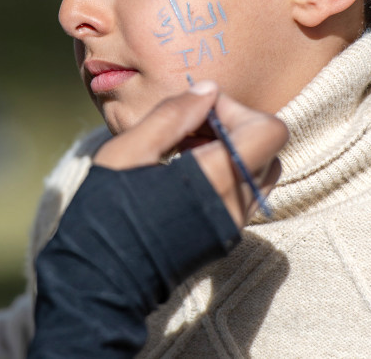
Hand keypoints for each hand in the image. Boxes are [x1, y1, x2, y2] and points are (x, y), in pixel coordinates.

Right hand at [94, 80, 286, 225]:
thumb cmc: (105, 212)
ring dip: (231, 150)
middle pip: (268, 150)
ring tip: (183, 146)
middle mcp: (235, 205)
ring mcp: (232, 225)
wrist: (100, 280)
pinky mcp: (224, 237)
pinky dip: (224, 173)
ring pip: (259, 172)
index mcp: (215, 179)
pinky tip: (182, 170)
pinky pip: (243, 194)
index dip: (237, 109)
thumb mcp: (129, 152)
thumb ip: (171, 116)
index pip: (269, 132)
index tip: (196, 109)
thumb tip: (207, 89)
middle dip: (235, 127)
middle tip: (188, 125)